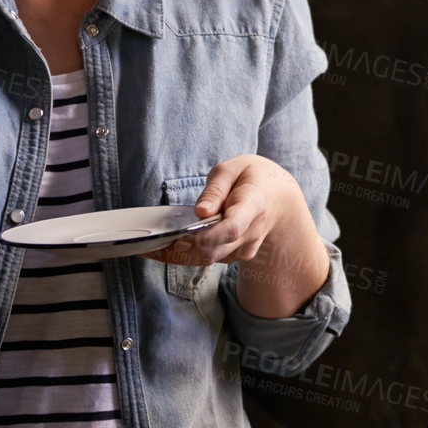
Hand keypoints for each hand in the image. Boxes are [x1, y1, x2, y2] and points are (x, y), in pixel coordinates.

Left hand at [145, 154, 312, 266]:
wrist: (279, 200)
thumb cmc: (253, 178)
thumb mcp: (234, 168)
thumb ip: (215, 189)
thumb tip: (200, 212)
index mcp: (252, 205)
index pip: (233, 227)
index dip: (211, 236)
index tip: (187, 237)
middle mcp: (250, 233)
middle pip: (214, 250)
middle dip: (180, 249)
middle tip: (148, 244)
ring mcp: (244, 248)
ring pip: (207, 259)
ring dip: (177, 255)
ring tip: (148, 247)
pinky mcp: (235, 256)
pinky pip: (207, 259)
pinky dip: (185, 254)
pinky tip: (164, 246)